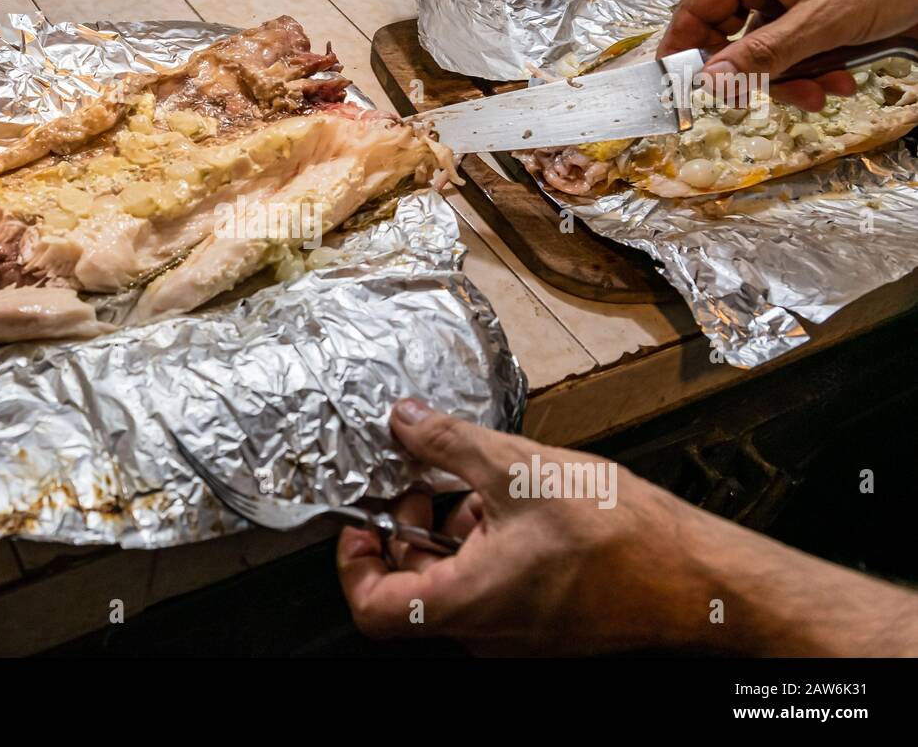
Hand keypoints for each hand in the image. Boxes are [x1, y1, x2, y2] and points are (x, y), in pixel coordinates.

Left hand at [337, 399, 917, 654]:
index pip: (373, 607)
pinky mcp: (543, 624)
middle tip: (423, 481)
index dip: (353, 560)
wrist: (701, 580)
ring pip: (454, 582)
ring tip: (483, 484)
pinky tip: (519, 503)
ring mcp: (515, 632)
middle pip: (411, 587)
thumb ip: (448, 444)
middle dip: (409, 528)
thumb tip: (403, 420)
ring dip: (453, 530)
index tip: (364, 517)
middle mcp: (483, 631)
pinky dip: (489, 543)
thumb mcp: (520, 468)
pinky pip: (492, 587)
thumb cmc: (624, 539)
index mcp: (466, 602)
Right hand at [658, 0, 917, 110]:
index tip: (677, 88)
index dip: (682, 49)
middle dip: (756, 75)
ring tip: (829, 91)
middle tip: (775, 99)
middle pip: (734, 38)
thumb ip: (767, 52)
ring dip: (794, 79)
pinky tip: (842, 80)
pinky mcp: (817, 10)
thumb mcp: (829, 18)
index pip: (698, 9)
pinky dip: (815, 70)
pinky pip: (798, 50)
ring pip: (768, 52)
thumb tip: (711, 80)